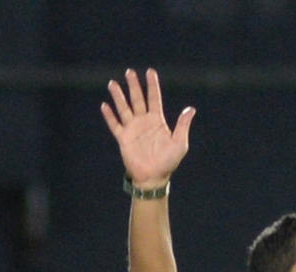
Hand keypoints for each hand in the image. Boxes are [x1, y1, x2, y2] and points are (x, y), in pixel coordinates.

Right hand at [100, 68, 193, 184]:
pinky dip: (109, 115)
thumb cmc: (168, 161)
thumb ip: (182, 125)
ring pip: (124, 108)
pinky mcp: (123, 138)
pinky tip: (104, 105)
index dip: (152, 85)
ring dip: (118, 96)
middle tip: (129, 71)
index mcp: (157, 121)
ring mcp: (132, 129)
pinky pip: (114, 124)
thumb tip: (191, 109)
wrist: (154, 177)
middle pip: (137, 99)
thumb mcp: (179, 143)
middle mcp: (144, 122)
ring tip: (113, 83)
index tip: (150, 72)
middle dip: (133, 85)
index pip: (154, 98)